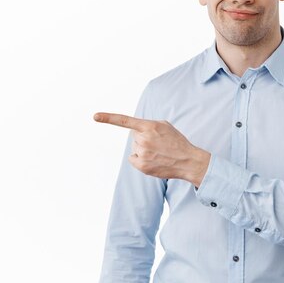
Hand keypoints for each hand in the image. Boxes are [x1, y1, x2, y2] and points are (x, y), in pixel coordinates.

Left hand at [94, 112, 210, 186]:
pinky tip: (153, 160)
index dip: (108, 118)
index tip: (95, 116)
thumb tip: (135, 131)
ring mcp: (143, 153)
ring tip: (158, 152)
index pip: (125, 120)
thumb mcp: (164, 126)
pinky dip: (140, 159)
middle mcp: (144, 139)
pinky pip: (133, 159)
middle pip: (134, 137)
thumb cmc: (176, 141)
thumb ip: (148, 125)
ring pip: (135, 148)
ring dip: (143, 150)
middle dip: (143, 139)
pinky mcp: (142, 166)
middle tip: (158, 144)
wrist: (188, 161)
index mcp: (149, 126)